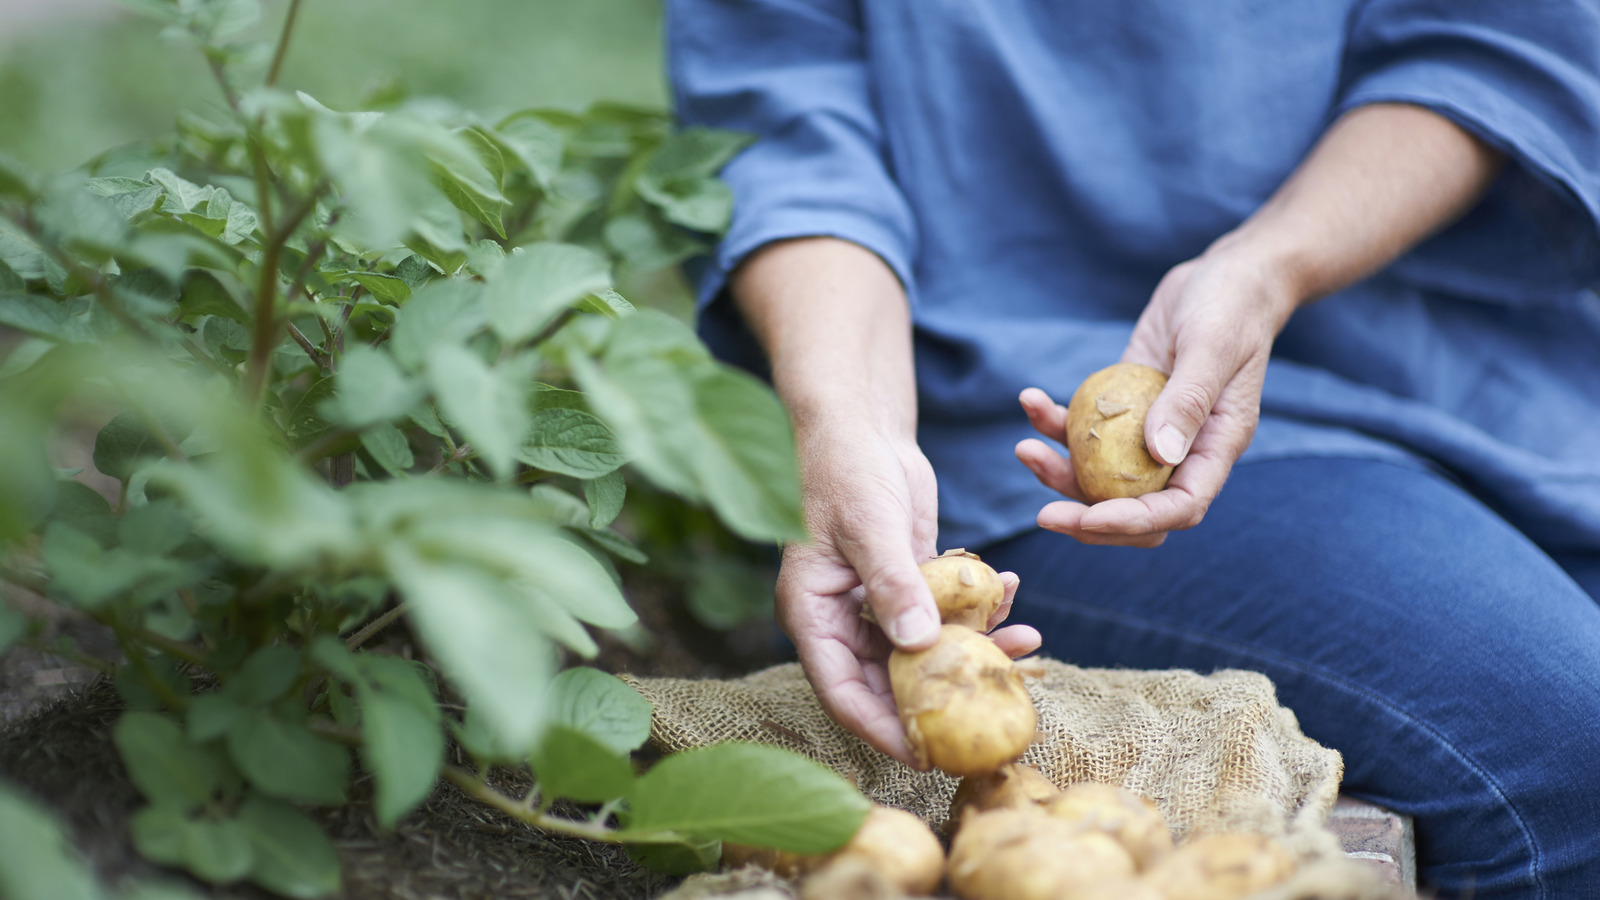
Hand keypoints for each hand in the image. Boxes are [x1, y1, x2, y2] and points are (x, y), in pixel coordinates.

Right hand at [779, 418, 1040, 766]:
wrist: (861, 426)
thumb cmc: (846, 468)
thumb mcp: (870, 526)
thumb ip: (895, 584)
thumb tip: (919, 645)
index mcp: (813, 615)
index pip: (842, 693)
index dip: (882, 728)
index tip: (926, 754)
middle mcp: (842, 620)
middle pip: (889, 682)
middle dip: (942, 695)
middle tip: (992, 710)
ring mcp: (877, 604)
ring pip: (926, 651)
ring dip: (974, 650)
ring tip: (1025, 641)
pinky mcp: (910, 584)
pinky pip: (946, 614)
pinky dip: (980, 610)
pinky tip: (1014, 592)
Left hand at [1015, 248, 1297, 545]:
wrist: (1223, 276)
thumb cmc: (1230, 306)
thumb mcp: (1213, 346)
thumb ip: (1188, 400)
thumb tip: (1160, 454)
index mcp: (1216, 447)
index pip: (1179, 508)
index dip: (1132, 523)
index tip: (1084, 520)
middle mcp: (1183, 450)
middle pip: (1135, 508)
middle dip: (1088, 519)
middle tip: (1044, 514)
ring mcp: (1150, 432)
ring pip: (1102, 476)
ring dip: (1059, 472)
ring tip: (1023, 447)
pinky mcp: (1124, 407)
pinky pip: (1086, 431)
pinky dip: (1055, 424)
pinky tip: (1031, 399)